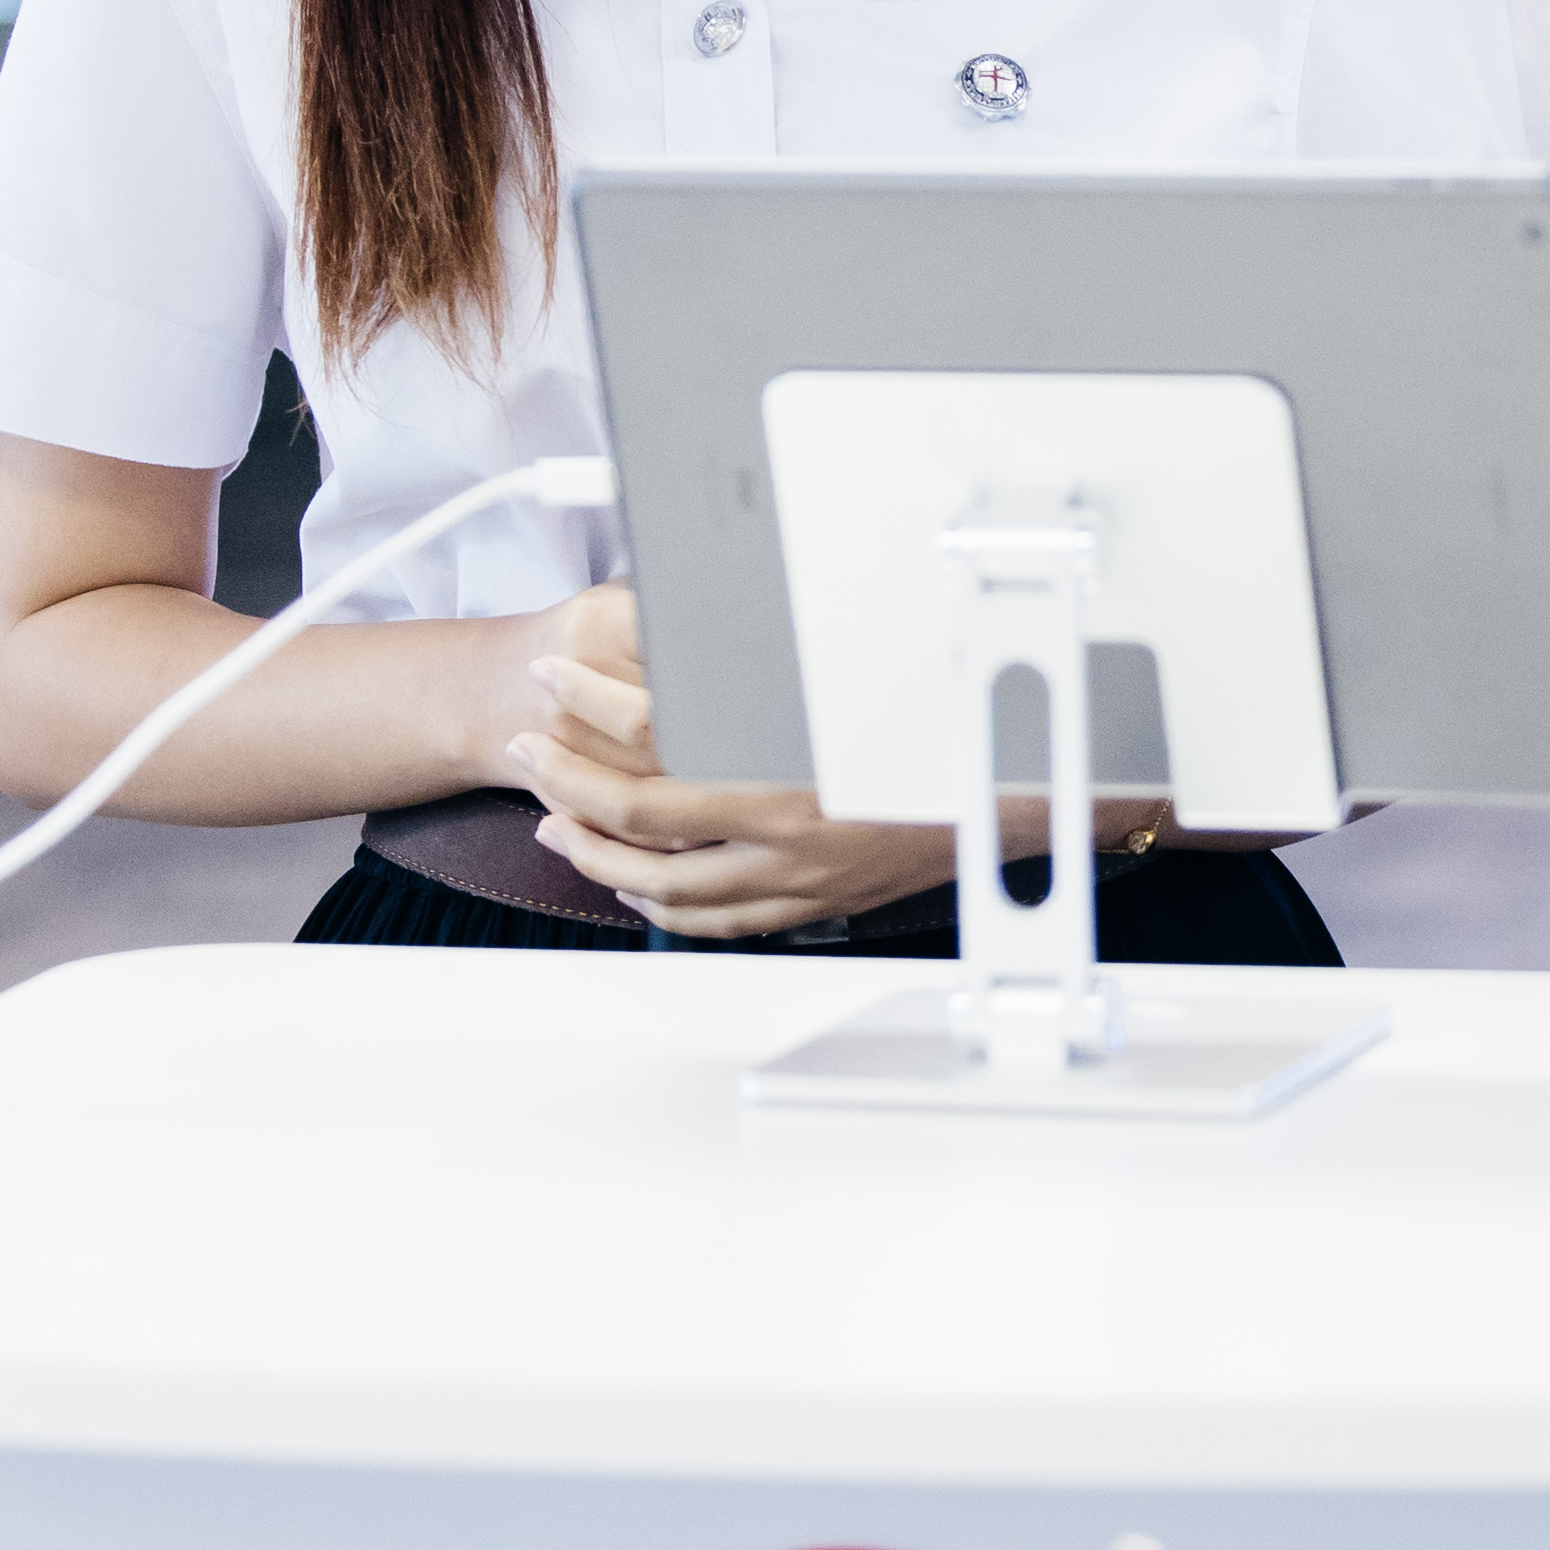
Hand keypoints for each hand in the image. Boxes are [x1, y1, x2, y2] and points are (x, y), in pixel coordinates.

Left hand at [499, 584, 959, 940]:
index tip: (556, 676)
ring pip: (662, 887)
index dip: (588, 706)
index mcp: (788, 768)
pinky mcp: (808, 905)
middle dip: (567, 785)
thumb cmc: (950, 731)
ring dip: (598, 856)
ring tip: (558, 825)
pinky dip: (660, 908)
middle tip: (530, 754)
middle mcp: (784, 834)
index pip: (654, 738)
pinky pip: (713, 923)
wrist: (1019, 799)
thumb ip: (771, 667)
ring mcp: (794, 881)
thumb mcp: (853, 682)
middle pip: (638, 822)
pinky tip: (635, 888)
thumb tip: (704, 627)